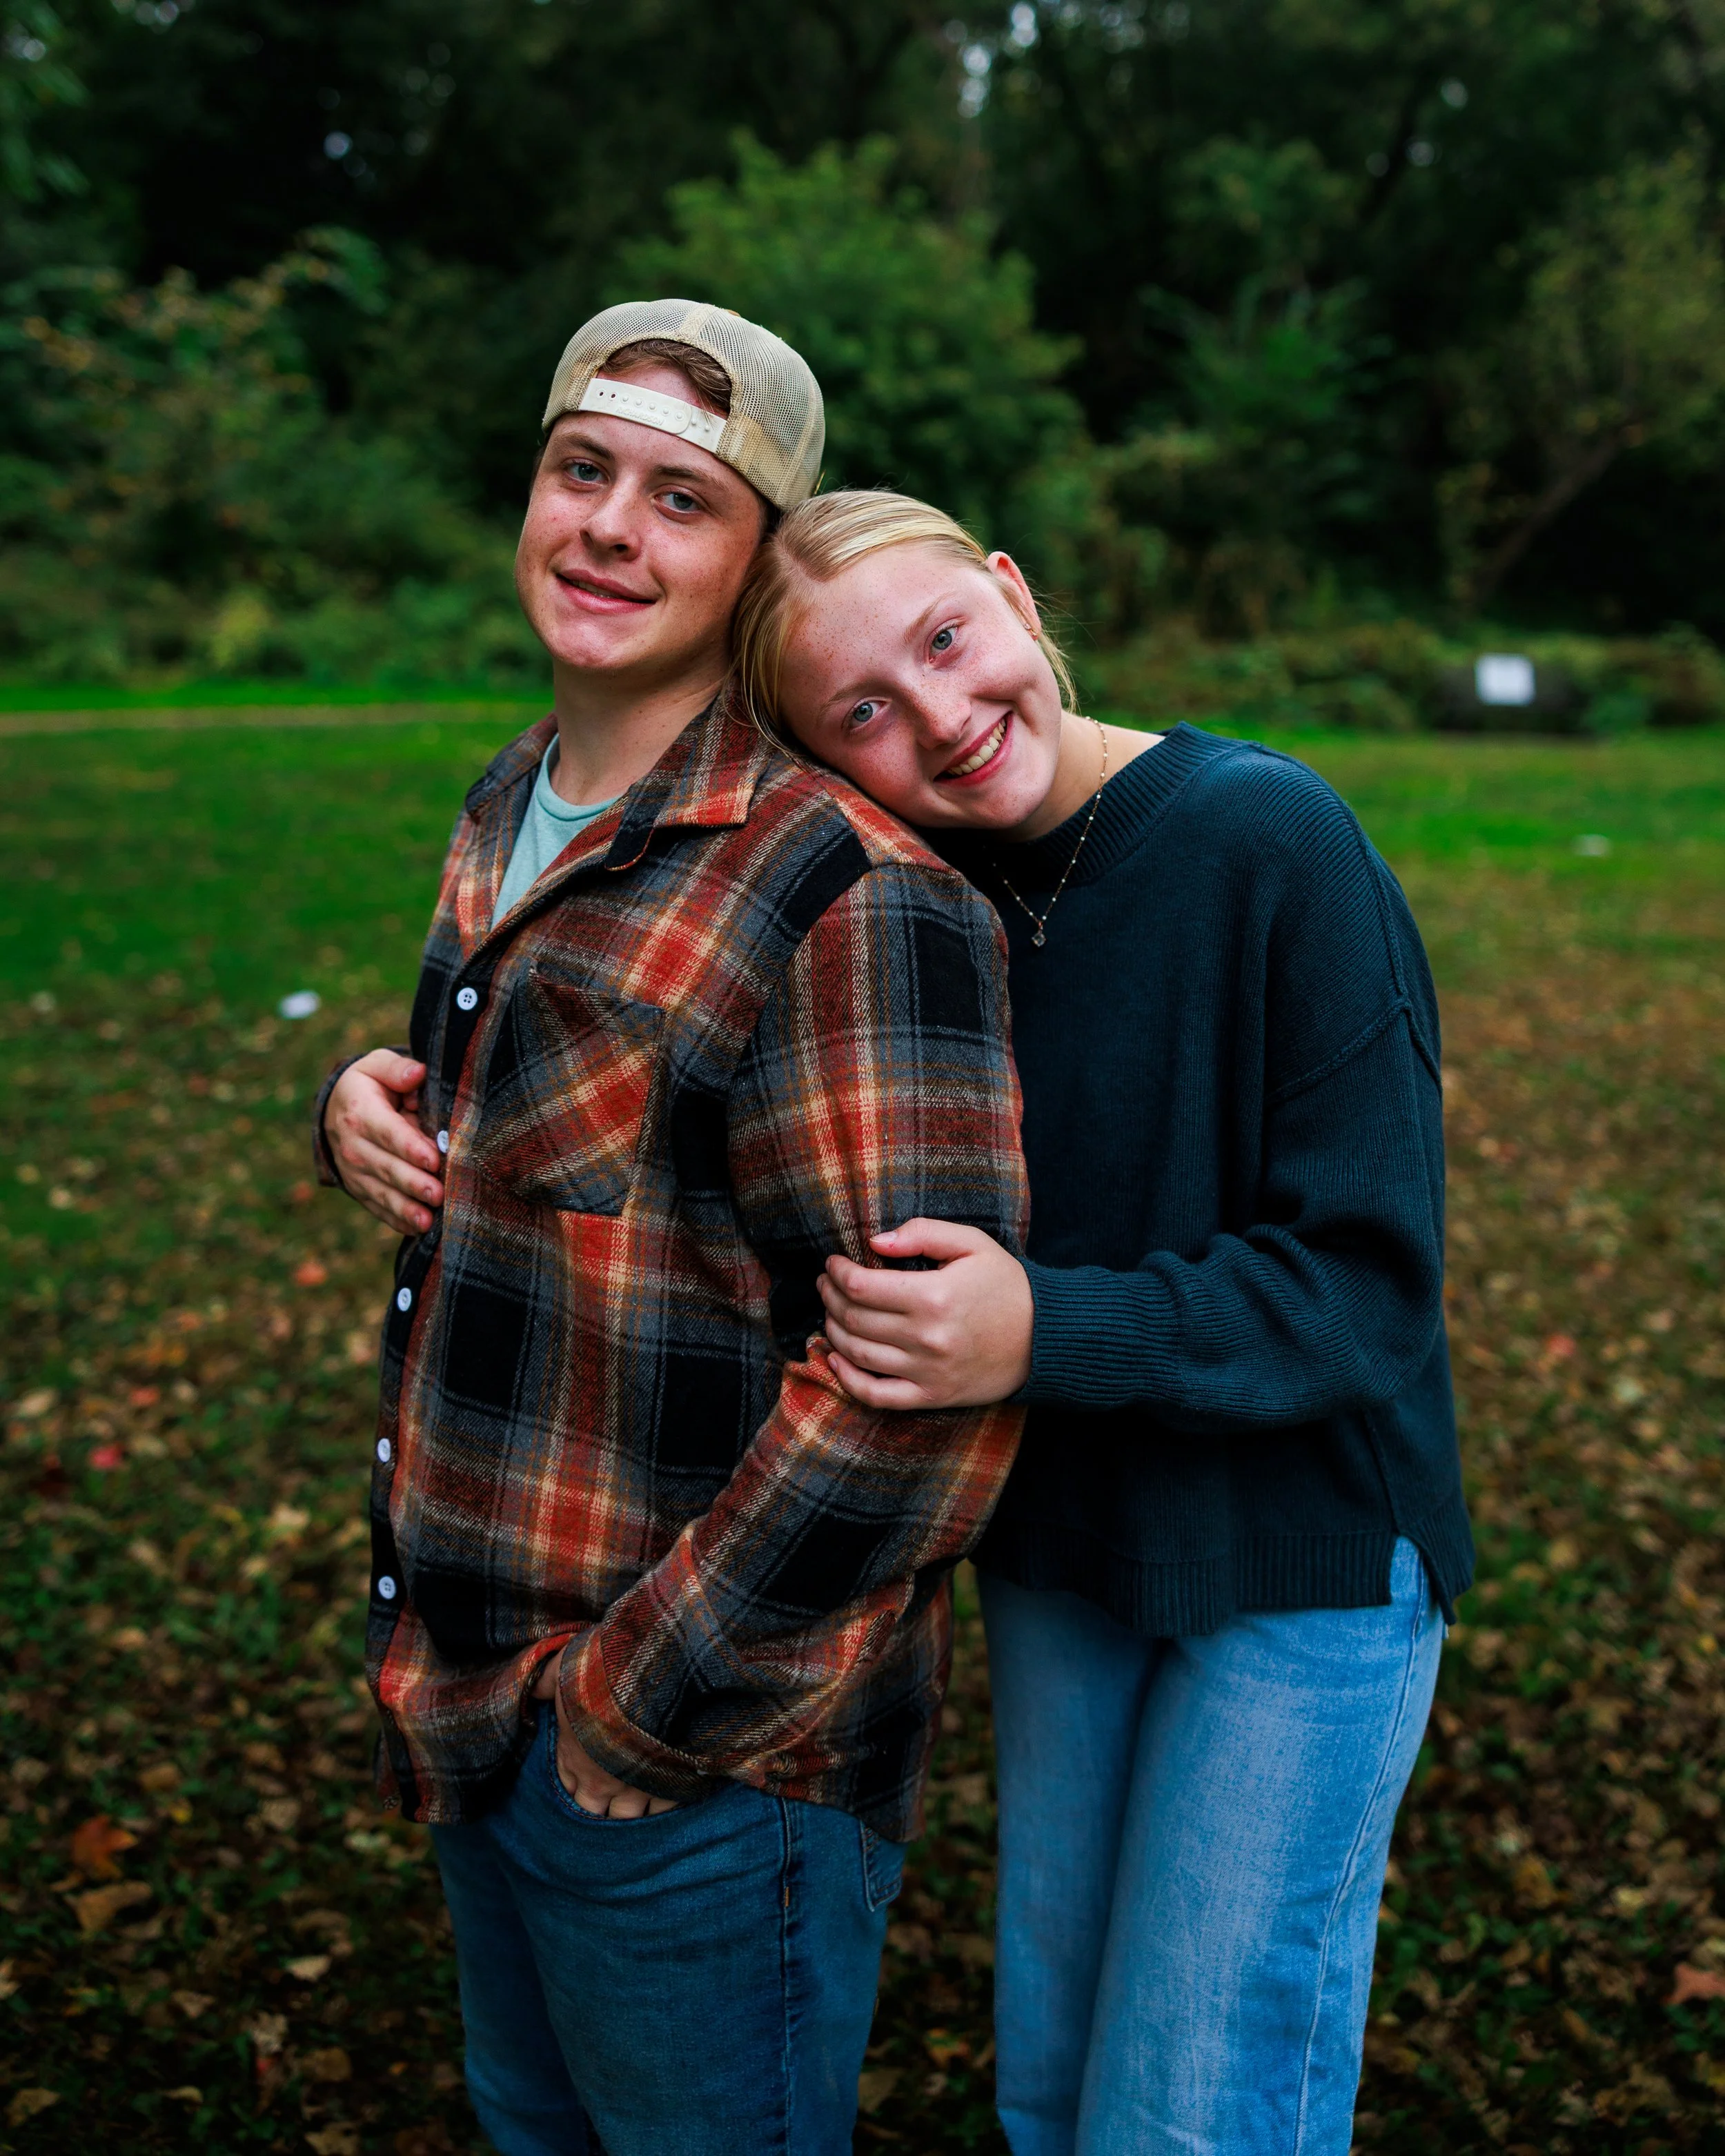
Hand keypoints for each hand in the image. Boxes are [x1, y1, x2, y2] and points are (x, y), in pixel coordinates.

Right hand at [325, 1050, 444, 1234]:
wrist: (336, 1109)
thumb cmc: (369, 1085)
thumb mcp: (377, 1066)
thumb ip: (397, 1069)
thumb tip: (417, 1073)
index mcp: (359, 1112)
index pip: (387, 1132)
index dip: (409, 1147)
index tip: (433, 1159)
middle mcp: (352, 1146)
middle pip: (385, 1167)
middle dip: (412, 1182)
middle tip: (438, 1193)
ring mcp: (353, 1171)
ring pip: (381, 1192)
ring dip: (404, 1208)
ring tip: (427, 1220)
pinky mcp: (359, 1189)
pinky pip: (377, 1207)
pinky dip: (396, 1220)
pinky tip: (417, 1229)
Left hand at [532, 1653, 677, 1818]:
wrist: (657, 1672)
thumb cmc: (604, 1671)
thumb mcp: (566, 1667)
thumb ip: (546, 1681)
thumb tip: (532, 1689)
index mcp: (573, 1755)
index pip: (566, 1789)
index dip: (574, 1786)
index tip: (582, 1778)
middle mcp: (600, 1781)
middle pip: (593, 1813)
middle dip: (599, 1807)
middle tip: (610, 1792)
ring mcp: (636, 1788)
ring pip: (628, 1818)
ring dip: (630, 1811)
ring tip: (637, 1796)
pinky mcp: (669, 1785)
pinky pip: (663, 1810)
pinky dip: (662, 1805)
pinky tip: (665, 1790)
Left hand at [818, 1219, 1033, 1409]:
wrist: (1046, 1337)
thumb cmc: (1007, 1285)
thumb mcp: (972, 1244)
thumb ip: (922, 1233)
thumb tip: (874, 1241)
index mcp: (934, 1296)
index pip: (862, 1286)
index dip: (837, 1273)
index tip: (832, 1264)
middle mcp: (926, 1337)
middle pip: (855, 1319)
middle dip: (831, 1298)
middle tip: (826, 1284)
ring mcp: (927, 1371)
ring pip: (858, 1354)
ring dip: (833, 1331)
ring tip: (831, 1313)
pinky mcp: (932, 1396)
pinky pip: (876, 1395)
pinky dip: (847, 1379)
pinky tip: (834, 1360)